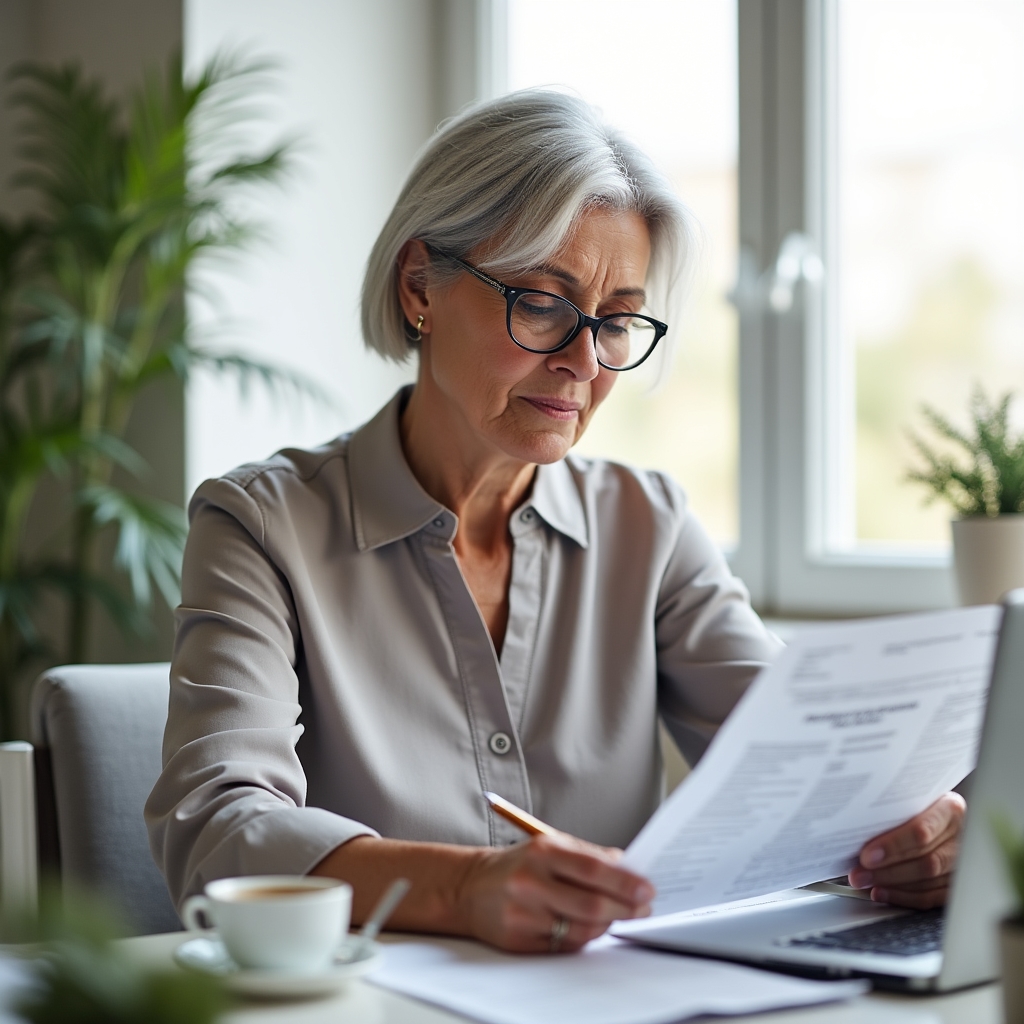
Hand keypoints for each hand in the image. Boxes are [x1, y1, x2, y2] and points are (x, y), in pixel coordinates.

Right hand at [457, 833, 653, 952]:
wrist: (470, 887)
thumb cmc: (518, 865)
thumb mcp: (549, 846)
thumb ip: (588, 855)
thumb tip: (627, 866)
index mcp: (542, 852)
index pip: (593, 868)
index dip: (625, 882)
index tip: (647, 889)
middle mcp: (531, 882)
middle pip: (592, 903)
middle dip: (625, 909)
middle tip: (643, 908)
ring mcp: (524, 914)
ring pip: (582, 928)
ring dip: (608, 924)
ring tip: (618, 916)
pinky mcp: (520, 940)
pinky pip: (565, 945)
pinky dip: (585, 936)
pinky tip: (591, 926)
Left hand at [847, 792, 965, 908]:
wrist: (938, 814)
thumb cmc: (918, 805)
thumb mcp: (910, 797)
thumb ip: (894, 811)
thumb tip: (856, 828)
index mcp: (950, 810)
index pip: (922, 831)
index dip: (894, 845)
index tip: (867, 854)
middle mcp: (960, 837)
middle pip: (926, 860)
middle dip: (887, 869)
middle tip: (860, 873)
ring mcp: (962, 862)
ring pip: (929, 880)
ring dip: (892, 884)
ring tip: (865, 882)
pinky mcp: (956, 884)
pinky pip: (931, 897)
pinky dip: (904, 897)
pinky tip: (882, 892)